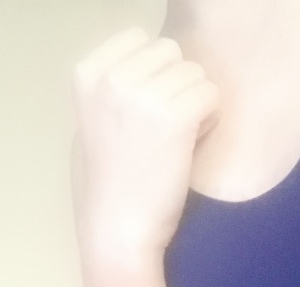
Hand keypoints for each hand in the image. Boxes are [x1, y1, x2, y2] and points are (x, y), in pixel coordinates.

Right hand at [71, 25, 219, 255]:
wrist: (117, 233)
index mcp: (87, 74)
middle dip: (177, 87)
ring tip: (178, 143)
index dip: (155, 73)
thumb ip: (113, 91)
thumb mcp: (93, 126)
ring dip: (196, 105)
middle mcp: (112, 77)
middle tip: (167, 130)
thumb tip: (146, 66)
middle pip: (172, 53)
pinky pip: (212, 97)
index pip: (140, 39)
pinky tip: (192, 148)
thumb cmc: (107, 190)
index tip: (147, 111)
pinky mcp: (174, 118)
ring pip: (196, 74)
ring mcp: (142, 95)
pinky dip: (210, 121)